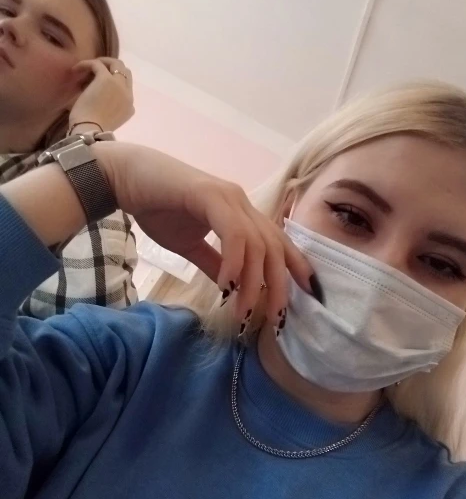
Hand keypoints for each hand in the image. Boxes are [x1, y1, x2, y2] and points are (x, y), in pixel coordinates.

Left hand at [69, 58, 133, 132]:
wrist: (89, 131)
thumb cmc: (93, 130)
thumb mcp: (107, 119)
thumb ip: (109, 108)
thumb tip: (97, 96)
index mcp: (129, 107)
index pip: (126, 87)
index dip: (113, 82)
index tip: (97, 85)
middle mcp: (128, 94)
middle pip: (125, 72)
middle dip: (111, 68)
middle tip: (94, 70)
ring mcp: (119, 85)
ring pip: (116, 64)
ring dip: (102, 62)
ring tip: (86, 67)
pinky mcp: (106, 78)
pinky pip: (97, 64)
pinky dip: (86, 64)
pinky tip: (75, 69)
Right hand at [97, 143, 312, 321]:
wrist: (124, 179)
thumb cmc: (156, 208)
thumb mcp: (191, 246)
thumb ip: (214, 265)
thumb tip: (233, 290)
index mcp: (241, 214)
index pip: (278, 242)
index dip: (297, 267)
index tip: (308, 295)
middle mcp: (241, 203)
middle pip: (274, 247)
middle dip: (279, 285)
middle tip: (275, 319)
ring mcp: (227, 197)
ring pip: (257, 243)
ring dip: (253, 281)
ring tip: (242, 311)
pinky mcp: (210, 195)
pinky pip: (233, 233)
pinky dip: (234, 261)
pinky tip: (227, 285)